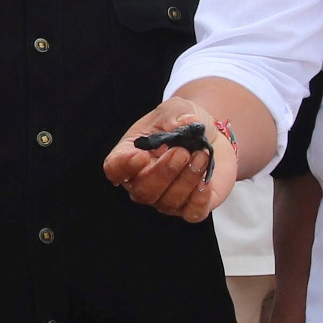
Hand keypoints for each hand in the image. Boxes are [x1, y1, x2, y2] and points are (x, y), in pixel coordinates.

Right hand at [104, 99, 231, 220]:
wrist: (207, 135)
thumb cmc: (182, 122)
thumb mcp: (176, 109)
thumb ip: (176, 114)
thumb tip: (187, 123)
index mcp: (129, 156)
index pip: (114, 169)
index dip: (124, 166)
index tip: (141, 155)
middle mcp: (143, 182)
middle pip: (144, 191)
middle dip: (164, 172)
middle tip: (182, 152)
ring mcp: (166, 198)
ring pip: (169, 201)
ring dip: (187, 178)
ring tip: (202, 154)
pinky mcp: (191, 206)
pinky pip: (192, 213)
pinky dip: (200, 199)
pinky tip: (206, 180)